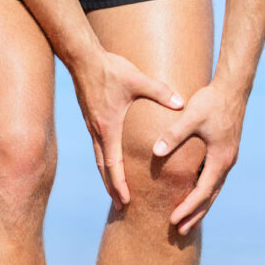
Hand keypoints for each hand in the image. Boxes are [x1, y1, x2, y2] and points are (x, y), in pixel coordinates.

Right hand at [70, 50, 184, 209]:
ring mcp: (92, 127)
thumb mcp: (138, 80)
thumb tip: (182, 103)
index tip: (126, 201)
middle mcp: (98, 132)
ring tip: (115, 191)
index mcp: (109, 128)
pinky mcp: (91, 120)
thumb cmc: (110, 69)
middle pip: (104, 169)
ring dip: (107, 177)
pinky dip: (105, 162)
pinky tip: (111, 163)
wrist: (83, 58)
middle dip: (112, 188)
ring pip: (99, 160)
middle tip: (121, 205)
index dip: (120, 185)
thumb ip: (161, 92)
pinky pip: (98, 148)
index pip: (113, 165)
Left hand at [153, 82, 246, 234]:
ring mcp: (226, 157)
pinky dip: (203, 191)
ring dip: (200, 206)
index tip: (173, 221)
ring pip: (213, 189)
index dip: (187, 208)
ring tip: (188, 222)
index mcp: (220, 158)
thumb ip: (173, 134)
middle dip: (195, 215)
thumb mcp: (190, 116)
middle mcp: (226, 162)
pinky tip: (193, 196)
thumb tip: (156, 151)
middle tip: (180, 232)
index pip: (202, 191)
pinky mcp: (223, 152)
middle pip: (210, 196)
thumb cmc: (211, 101)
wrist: (232, 87)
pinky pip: (213, 178)